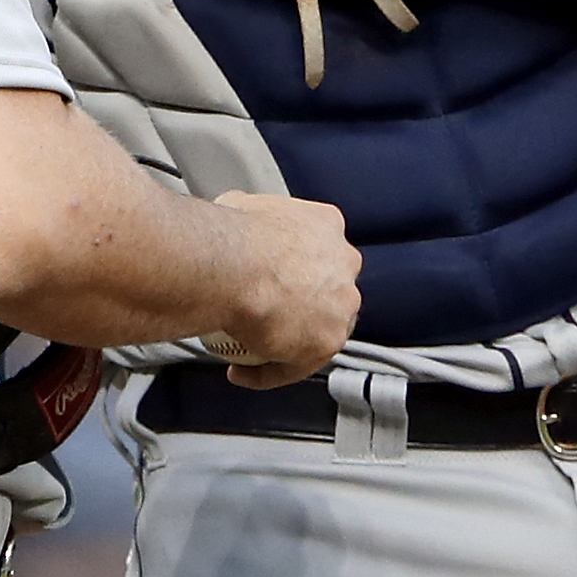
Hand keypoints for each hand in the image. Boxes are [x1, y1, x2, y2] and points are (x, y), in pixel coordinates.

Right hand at [206, 190, 358, 388]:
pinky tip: (242, 372)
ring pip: (321, 331)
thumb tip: (232, 215)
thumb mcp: (239, 204)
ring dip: (291, 342)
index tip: (274, 278)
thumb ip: (247, 214)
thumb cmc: (233, 237)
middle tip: (265, 314)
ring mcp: (341, 305)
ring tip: (255, 348)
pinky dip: (268, 372)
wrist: (234, 267)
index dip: (298, 267)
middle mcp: (344, 265)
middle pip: (330, 290)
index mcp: (327, 225)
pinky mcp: (328, 341)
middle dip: (304, 305)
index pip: (320, 249)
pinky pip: (296, 366)